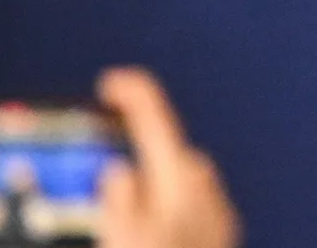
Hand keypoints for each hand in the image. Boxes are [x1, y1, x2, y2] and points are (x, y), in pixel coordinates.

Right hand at [96, 67, 241, 247]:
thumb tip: (119, 170)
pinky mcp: (217, 236)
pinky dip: (163, 209)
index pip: (156, 117)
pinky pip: (185, 209)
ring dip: (149, 185)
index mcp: (178, 176)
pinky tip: (147, 234)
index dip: (132, 92)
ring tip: (115, 210)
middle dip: (136, 150)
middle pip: (165, 152)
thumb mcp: (121, 238)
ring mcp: (215, 212)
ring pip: (175, 183)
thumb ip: (118, 197)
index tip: (110, 83)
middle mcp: (204, 187)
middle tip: (99, 160)